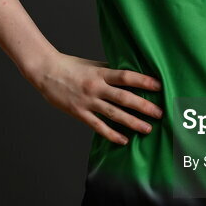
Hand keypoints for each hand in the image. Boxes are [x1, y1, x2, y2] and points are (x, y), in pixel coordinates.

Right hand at [24, 51, 162, 144]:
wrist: (45, 72)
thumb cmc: (70, 66)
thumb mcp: (92, 65)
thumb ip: (109, 71)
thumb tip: (130, 74)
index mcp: (101, 73)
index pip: (126, 76)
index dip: (143, 81)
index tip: (159, 86)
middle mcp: (96, 88)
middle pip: (124, 98)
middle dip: (143, 106)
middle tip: (160, 113)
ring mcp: (87, 102)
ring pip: (114, 114)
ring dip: (132, 122)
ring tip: (147, 128)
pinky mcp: (79, 113)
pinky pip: (98, 126)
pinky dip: (111, 134)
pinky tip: (123, 140)